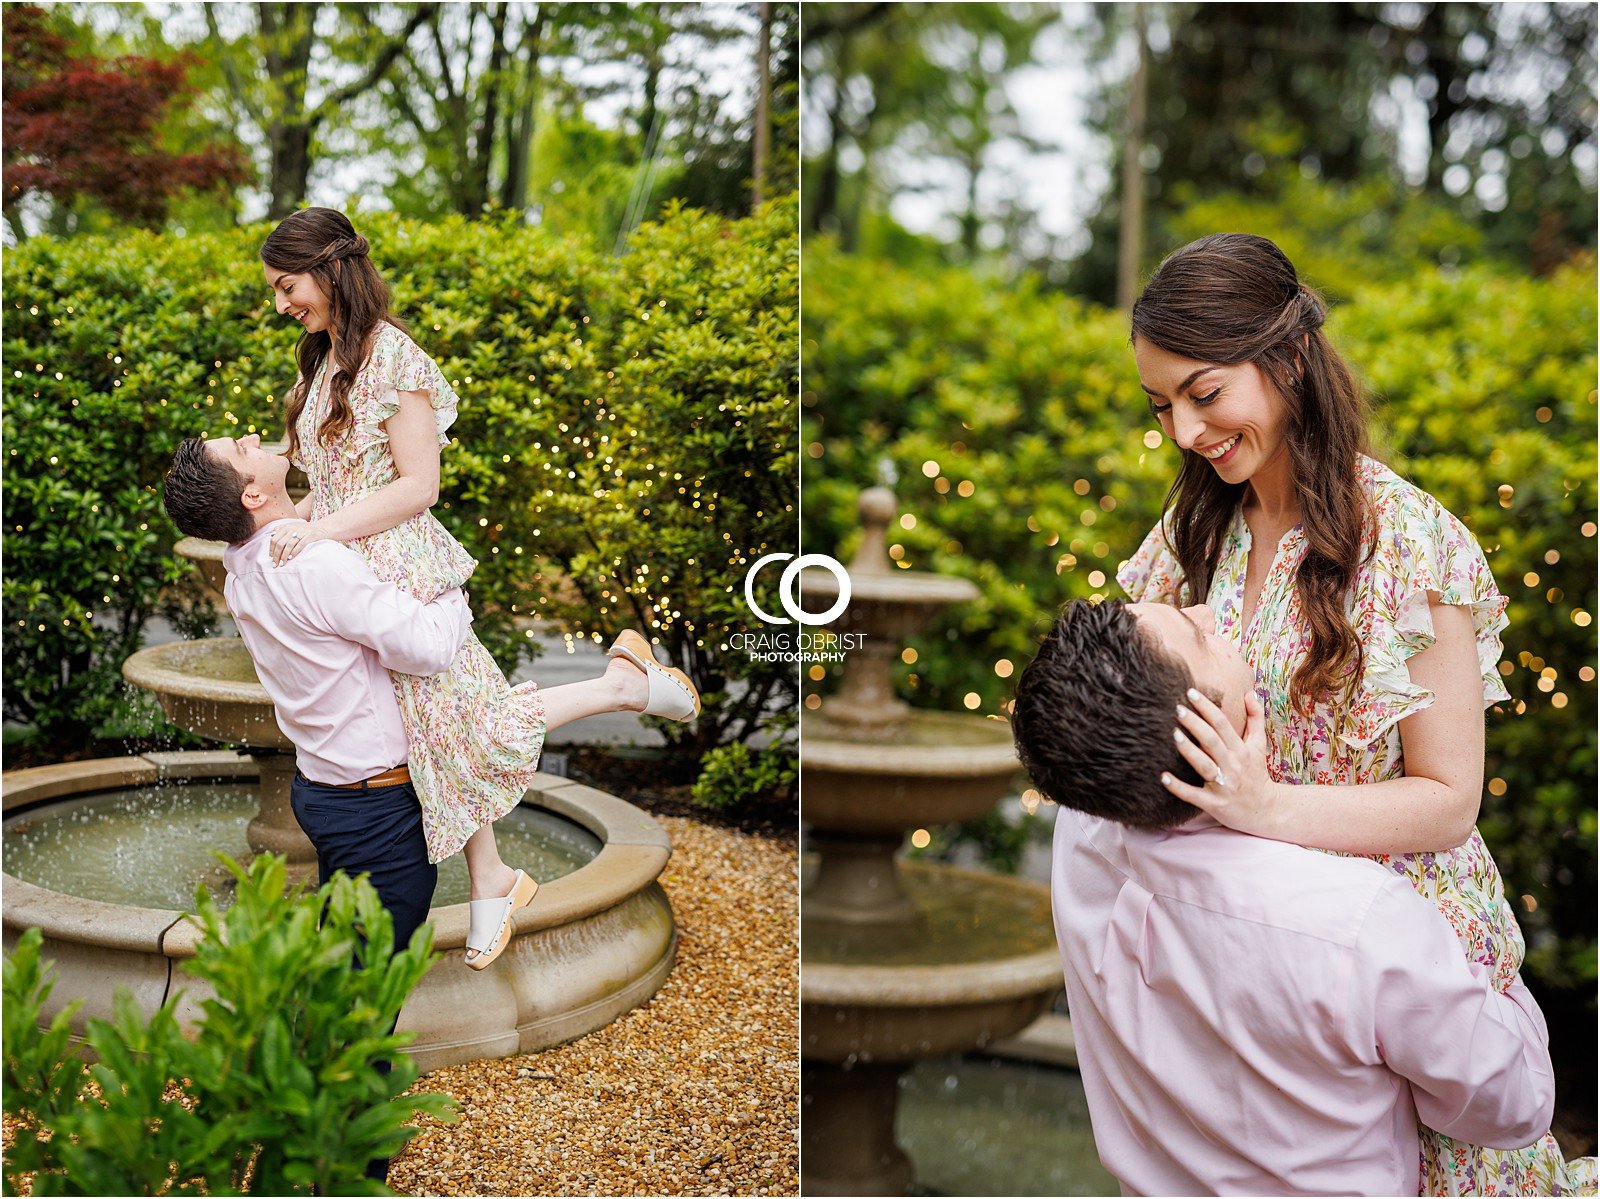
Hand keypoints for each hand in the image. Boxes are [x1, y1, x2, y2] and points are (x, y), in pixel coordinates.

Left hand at [268, 519, 332, 565]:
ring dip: (284, 556)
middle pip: (280, 543)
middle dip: (276, 555)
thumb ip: (282, 533)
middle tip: (275, 564)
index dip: (271, 549)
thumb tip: (271, 542)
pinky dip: (294, 552)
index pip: (274, 539)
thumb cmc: (305, 531)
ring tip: (282, 563)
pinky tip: (291, 558)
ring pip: (289, 544)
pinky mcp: (310, 535)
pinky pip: (300, 544)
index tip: (271, 558)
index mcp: (286, 526)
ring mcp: (301, 531)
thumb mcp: (292, 529)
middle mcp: (292, 527)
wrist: (322, 528)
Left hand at [1162, 687, 1280, 836]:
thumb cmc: (1256, 774)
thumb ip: (1255, 718)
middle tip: (1177, 708)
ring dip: (1189, 750)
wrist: (1266, 811)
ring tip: (1173, 735)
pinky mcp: (1215, 804)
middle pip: (1212, 741)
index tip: (1190, 692)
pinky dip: (1179, 787)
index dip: (1207, 707)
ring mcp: (1224, 785)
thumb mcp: (1259, 745)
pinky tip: (1163, 777)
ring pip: (1205, 765)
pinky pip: (1194, 795)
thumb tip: (1250, 692)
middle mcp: (1233, 765)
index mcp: (1240, 749)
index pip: (1222, 724)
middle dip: (1195, 724)